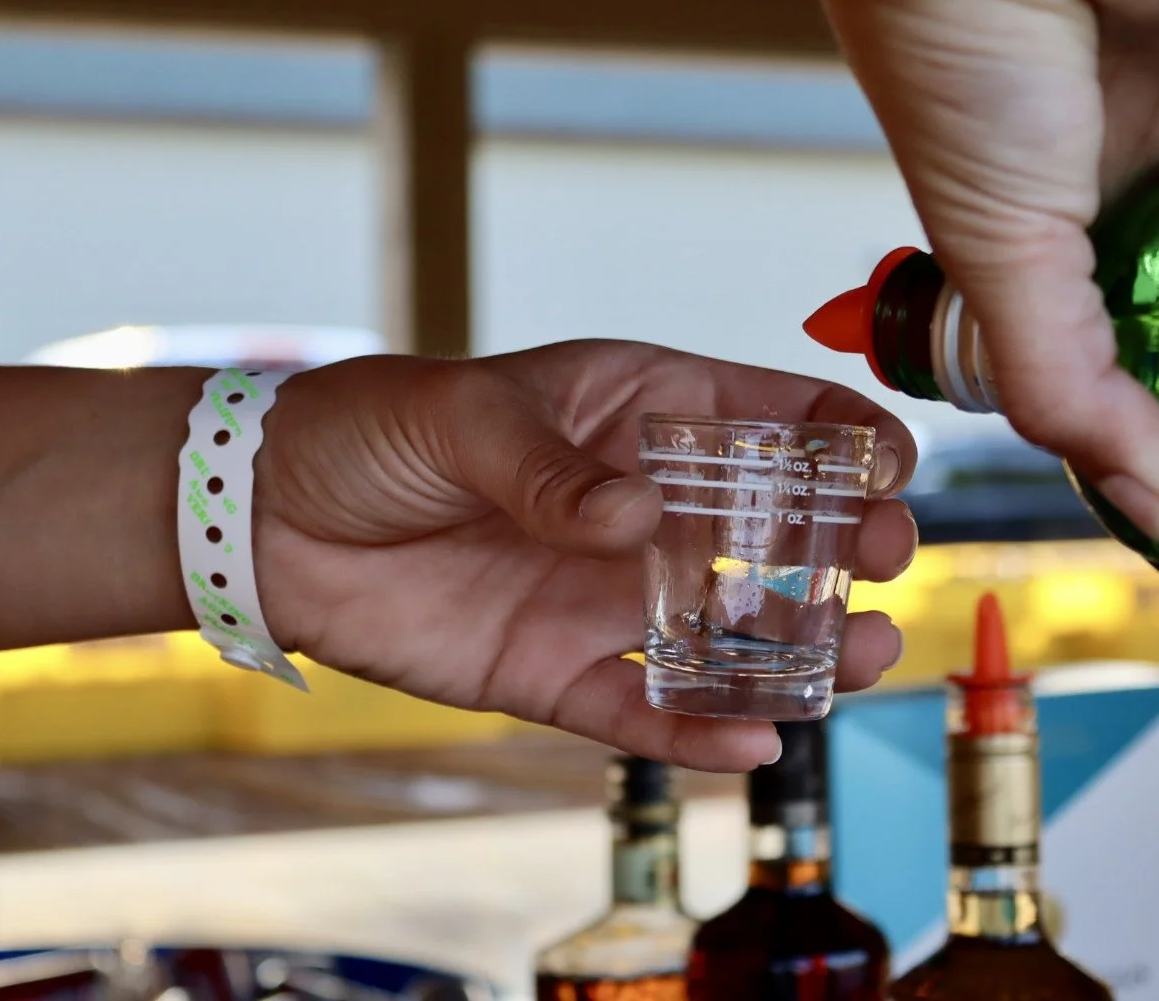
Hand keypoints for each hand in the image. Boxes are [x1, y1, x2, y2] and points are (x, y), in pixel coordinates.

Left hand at [250, 341, 918, 771]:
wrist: (266, 523)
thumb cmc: (370, 432)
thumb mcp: (461, 417)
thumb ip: (552, 469)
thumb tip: (638, 523)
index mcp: (637, 416)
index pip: (768, 416)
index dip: (840, 435)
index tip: (892, 462)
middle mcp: (643, 510)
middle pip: (775, 532)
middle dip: (846, 546)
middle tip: (888, 561)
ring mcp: (608, 595)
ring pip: (731, 632)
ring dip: (800, 649)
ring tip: (856, 659)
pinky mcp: (559, 671)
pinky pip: (642, 709)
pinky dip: (696, 731)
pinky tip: (753, 742)